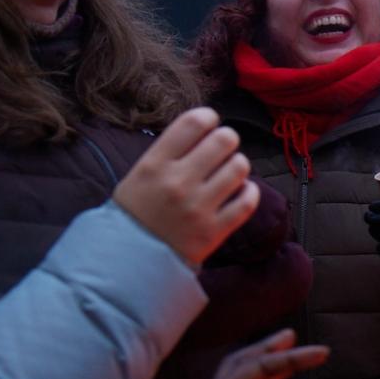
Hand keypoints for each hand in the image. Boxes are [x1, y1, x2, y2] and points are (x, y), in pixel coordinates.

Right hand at [114, 108, 258, 265]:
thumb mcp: (138, 175)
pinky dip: (249, 192)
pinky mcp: (214, 231)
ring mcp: (198, 208)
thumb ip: (168, 153)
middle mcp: (178, 183)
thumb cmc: (136, 213)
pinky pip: (248, 202)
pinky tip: (240, 191)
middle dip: (227, 140)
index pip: (193, 123)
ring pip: (240, 167)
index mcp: (155, 165)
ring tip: (228, 172)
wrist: (130, 261)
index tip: (209, 122)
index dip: (208, 117)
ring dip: (238, 165)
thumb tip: (202, 129)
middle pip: (224, 140)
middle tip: (222, 148)